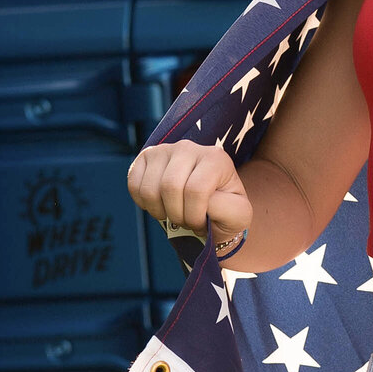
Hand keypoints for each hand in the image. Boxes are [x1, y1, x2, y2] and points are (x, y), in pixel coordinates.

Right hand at [126, 139, 251, 246]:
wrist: (209, 206)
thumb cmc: (225, 211)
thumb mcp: (238, 215)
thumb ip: (227, 210)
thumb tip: (203, 202)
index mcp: (216, 158)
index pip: (195, 190)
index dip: (194, 216)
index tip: (201, 224)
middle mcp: (190, 147)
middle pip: (170, 186)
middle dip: (176, 215)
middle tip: (186, 222)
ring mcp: (165, 149)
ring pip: (150, 188)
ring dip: (159, 212)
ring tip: (174, 214)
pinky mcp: (146, 157)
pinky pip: (134, 185)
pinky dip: (143, 203)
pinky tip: (160, 205)